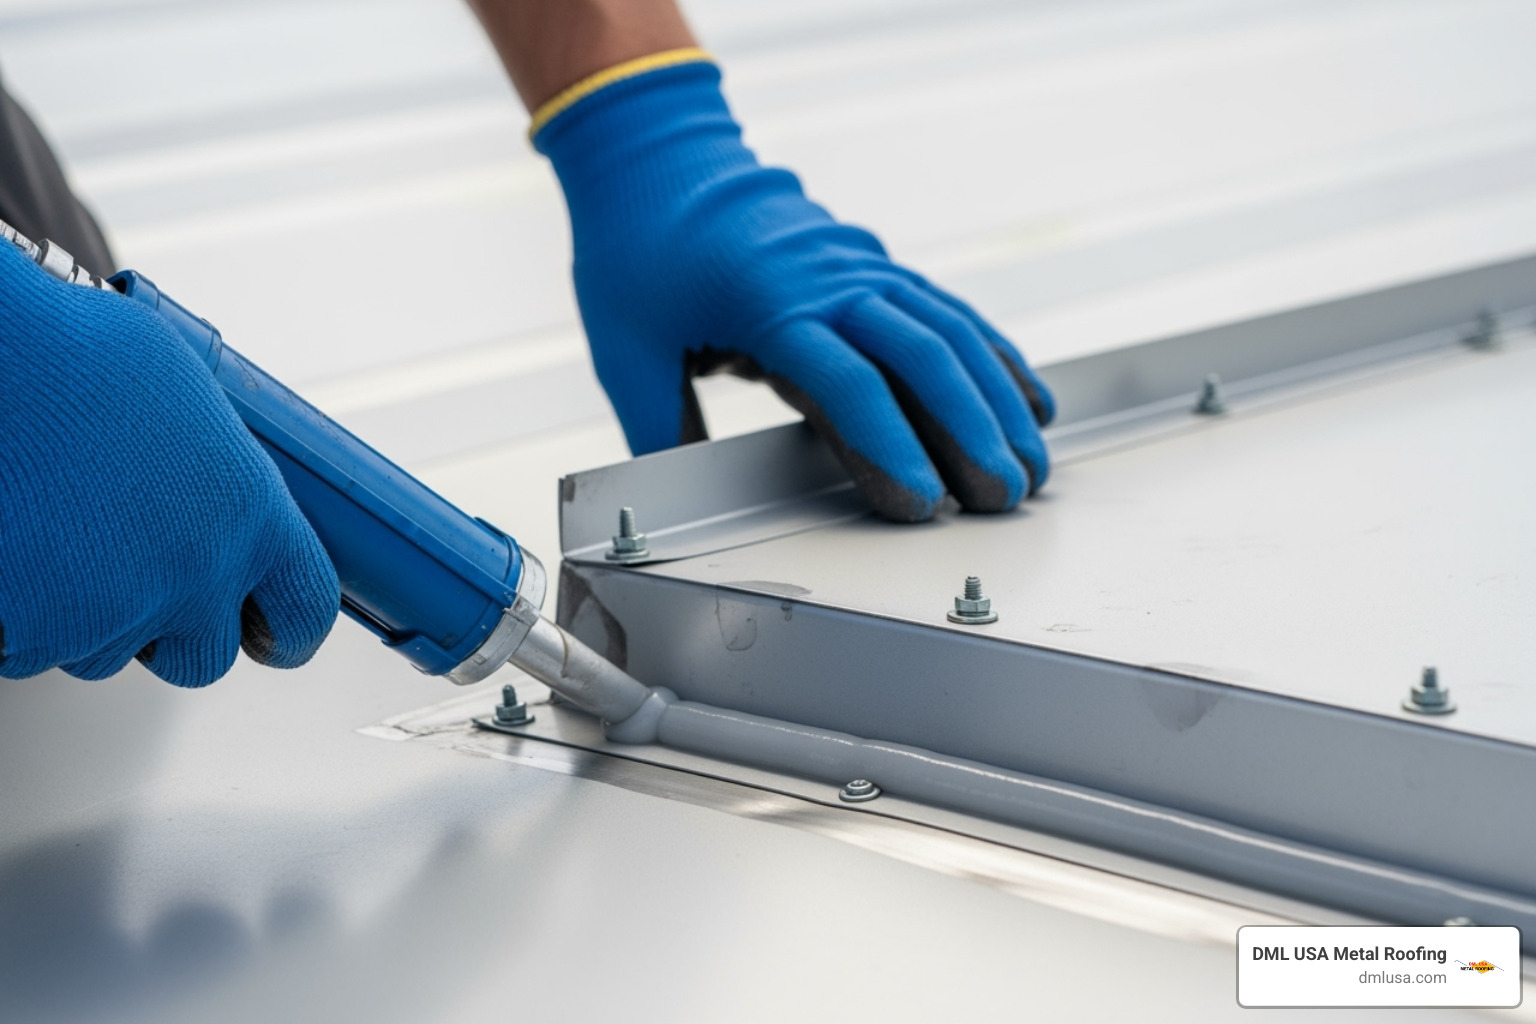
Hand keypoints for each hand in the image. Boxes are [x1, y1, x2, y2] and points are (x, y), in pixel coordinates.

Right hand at [0, 242, 338, 685]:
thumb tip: (217, 493)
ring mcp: (120, 609)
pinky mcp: (43, 631)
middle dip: (170, 636)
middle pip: (203, 657)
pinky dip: (18, 616)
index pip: (308, 607)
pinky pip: (30, 649)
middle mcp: (199, 569)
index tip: (272, 637)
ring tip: (53, 534)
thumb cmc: (70, 356)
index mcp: (251, 510)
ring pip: (105, 652)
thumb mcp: (184, 397)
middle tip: (133, 584)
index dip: (290, 631)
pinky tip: (14, 549)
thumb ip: (215, 471)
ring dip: (83, 616)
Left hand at [534, 56, 1054, 521]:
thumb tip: (674, 506)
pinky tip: (1031, 400)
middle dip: (971, 434)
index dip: (890, 447)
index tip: (922, 503)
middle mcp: (831, 280)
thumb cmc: (636, 251)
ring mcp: (862, 267)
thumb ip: (659, 429)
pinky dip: (997, 357)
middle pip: (921, 358)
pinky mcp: (877, 265)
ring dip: (999, 403)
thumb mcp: (625, 349)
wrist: (658, 158)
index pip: (847, 384)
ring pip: (952, 334)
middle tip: (1002, 499)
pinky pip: (951, 313)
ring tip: (1032, 469)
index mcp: (769, 304)